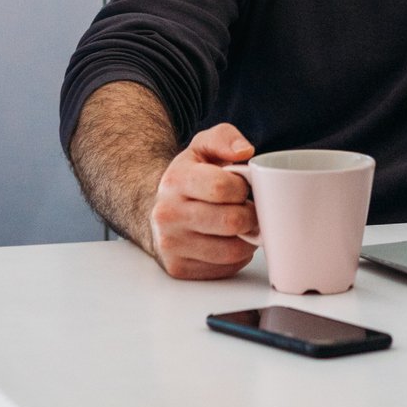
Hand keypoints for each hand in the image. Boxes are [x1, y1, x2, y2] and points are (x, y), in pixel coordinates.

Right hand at [149, 123, 257, 280]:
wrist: (155, 209)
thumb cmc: (188, 178)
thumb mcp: (202, 147)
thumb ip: (225, 138)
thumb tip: (244, 152)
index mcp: (175, 180)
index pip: (221, 187)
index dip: (242, 188)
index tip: (241, 188)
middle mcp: (167, 214)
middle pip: (231, 221)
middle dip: (250, 216)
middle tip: (248, 210)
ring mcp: (171, 244)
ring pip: (231, 250)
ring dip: (246, 239)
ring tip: (240, 226)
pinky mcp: (178, 268)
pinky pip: (225, 268)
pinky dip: (235, 257)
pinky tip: (227, 241)